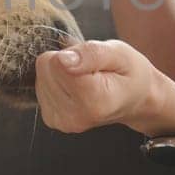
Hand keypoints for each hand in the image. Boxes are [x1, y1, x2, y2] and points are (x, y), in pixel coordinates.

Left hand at [35, 39, 174, 135]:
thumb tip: (62, 59)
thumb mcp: (119, 54)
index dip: (75, 53)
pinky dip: (57, 82)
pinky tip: (77, 88)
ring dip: (61, 72)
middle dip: (66, 61)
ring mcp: (61, 121)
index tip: (95, 62)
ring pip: (41, 75)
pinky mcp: (52, 119)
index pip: (57, 62)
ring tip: (87, 79)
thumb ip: (92, 54)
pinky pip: (40, 86)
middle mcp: (75, 117)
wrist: (134, 100)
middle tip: (92, 70)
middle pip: (45, 67)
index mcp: (94, 102)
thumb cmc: (129, 74)